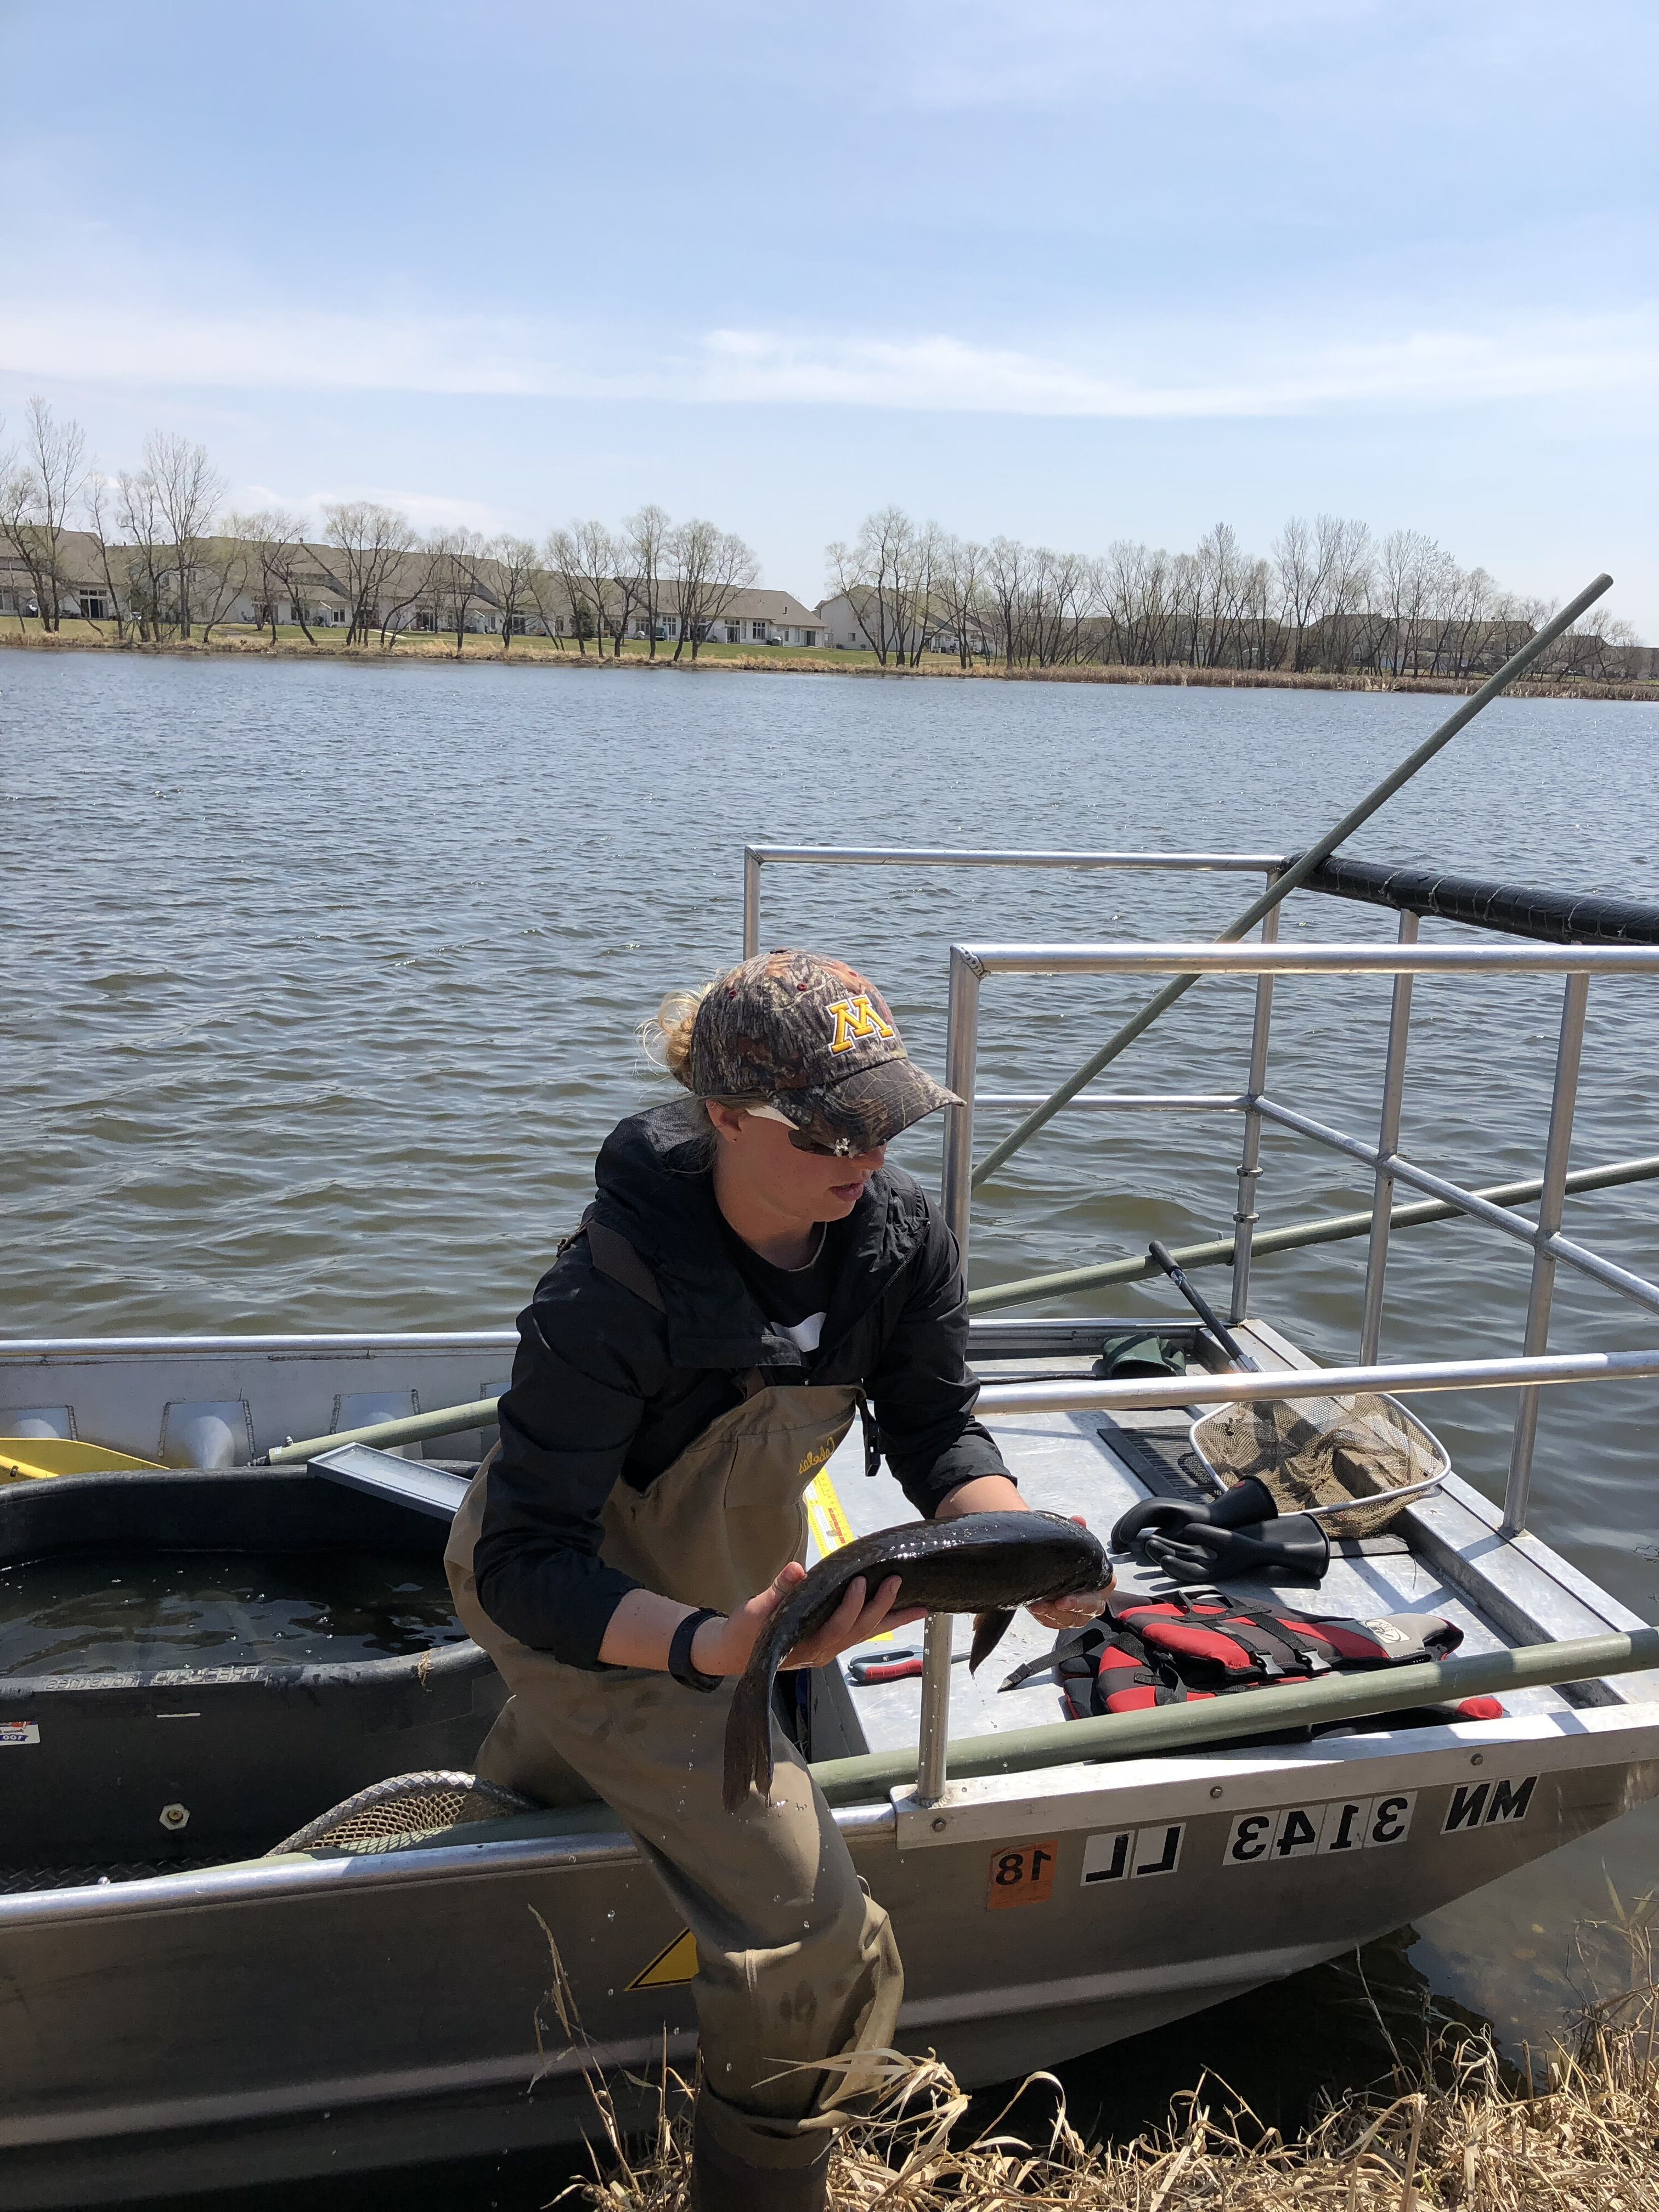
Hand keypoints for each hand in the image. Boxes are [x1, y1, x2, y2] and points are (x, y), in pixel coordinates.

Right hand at [689, 1561, 926, 1678]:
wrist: (733, 1652)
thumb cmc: (744, 1632)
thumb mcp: (755, 1611)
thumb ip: (778, 1591)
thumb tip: (796, 1570)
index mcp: (806, 1646)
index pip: (837, 1627)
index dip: (852, 1607)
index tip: (859, 1582)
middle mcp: (823, 1651)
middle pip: (860, 1631)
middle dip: (882, 1608)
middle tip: (898, 1581)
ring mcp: (828, 1649)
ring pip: (866, 1634)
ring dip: (892, 1619)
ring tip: (920, 1605)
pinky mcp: (829, 1642)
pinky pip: (860, 1633)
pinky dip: (880, 1622)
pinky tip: (896, 1611)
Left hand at [934, 1476, 1112, 1632]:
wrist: (1046, 1561)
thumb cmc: (1064, 1554)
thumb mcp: (1070, 1539)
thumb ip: (1075, 1530)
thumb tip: (1078, 1520)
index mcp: (1102, 1578)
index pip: (1102, 1590)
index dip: (1084, 1598)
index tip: (1063, 1599)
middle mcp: (1095, 1599)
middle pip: (1087, 1610)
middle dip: (1066, 1610)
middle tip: (1048, 1604)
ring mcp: (1080, 1612)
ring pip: (1071, 1620)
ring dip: (1052, 1615)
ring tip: (1035, 1606)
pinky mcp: (1064, 1619)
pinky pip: (1057, 1624)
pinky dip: (1047, 1619)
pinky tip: (1036, 1610)